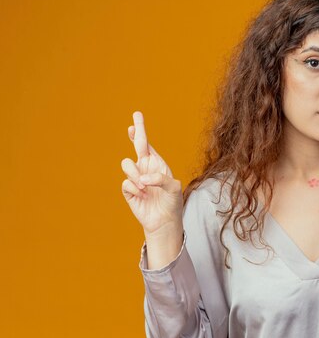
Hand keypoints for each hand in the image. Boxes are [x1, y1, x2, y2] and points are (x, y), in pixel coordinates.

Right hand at [120, 111, 182, 234]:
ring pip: (126, 165)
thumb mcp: (174, 188)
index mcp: (157, 163)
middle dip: (136, 132)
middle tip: (132, 124)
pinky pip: (126, 183)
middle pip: (136, 145)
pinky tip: (143, 195)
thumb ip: (161, 179)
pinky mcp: (128, 190)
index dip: (141, 131)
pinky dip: (135, 189)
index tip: (136, 117)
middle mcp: (145, 168)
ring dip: (136, 175)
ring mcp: (135, 178)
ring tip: (146, 187)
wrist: (164, 221)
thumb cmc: (172, 202)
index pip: (147, 144)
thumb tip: (143, 179)